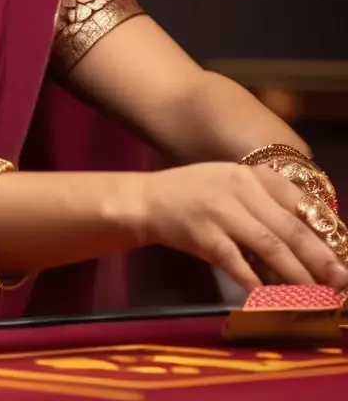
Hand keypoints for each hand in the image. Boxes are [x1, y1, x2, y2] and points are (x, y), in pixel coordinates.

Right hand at [131, 162, 347, 292]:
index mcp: (250, 175)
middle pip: (290, 228)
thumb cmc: (193, 193)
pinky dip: (259, 285)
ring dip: (299, 276)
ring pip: (271, 248)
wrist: (147, 199)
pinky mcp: (204, 237)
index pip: (299, 202)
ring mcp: (221, 212)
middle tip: (341, 281)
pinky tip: (274, 299)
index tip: (343, 252)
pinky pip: (239, 265)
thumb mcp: (231, 183)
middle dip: (321, 259)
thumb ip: (265, 202)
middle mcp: (238, 189)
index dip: (325, 230)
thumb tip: (309, 240)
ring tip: (318, 296)